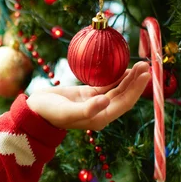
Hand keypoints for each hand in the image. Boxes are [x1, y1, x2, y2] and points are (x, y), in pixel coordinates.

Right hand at [26, 61, 150, 130]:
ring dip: (128, 78)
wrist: (34, 110)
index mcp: (99, 118)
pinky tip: (122, 68)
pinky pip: (105, 84)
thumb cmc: (49, 113)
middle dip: (136, 81)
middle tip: (146, 64)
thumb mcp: (67, 112)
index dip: (136, 89)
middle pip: (123, 95)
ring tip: (139, 64)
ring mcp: (94, 102)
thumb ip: (87, 109)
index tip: (146, 75)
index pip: (124, 103)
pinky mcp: (87, 94)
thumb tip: (106, 101)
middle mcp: (100, 111)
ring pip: (116, 89)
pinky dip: (115, 76)